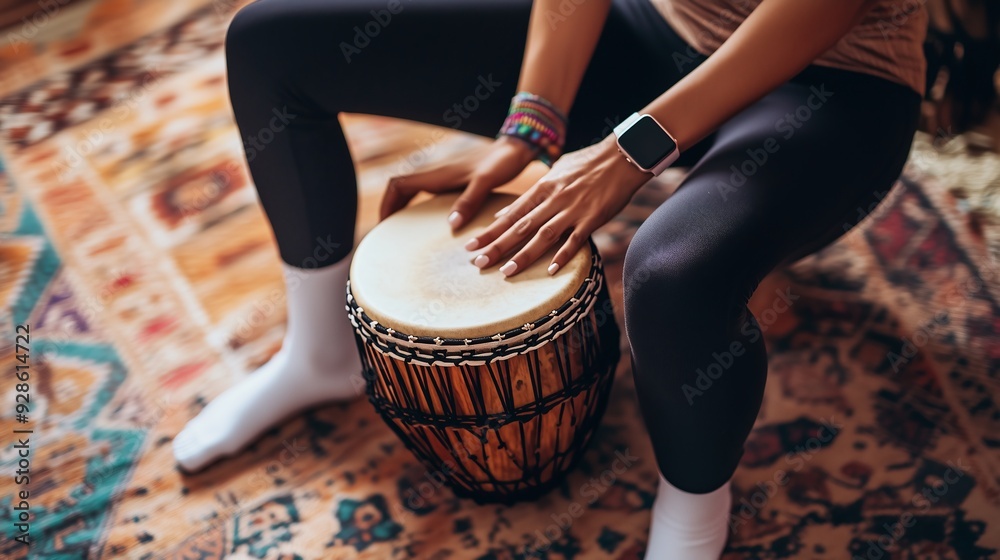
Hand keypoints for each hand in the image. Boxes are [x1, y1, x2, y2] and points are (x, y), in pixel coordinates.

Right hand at [380, 136, 536, 228]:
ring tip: (403, 233)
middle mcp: (437, 176)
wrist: (515, 149)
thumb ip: (469, 202)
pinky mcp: (455, 183)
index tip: (383, 224)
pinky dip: (420, 208)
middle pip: (401, 190)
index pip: (398, 185)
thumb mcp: (485, 182)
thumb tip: (451, 225)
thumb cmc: (501, 163)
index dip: (386, 203)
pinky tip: (431, 226)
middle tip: (389, 234)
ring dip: (403, 209)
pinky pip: (428, 196)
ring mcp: (445, 180)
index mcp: (438, 175)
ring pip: (413, 193)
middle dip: (391, 210)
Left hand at [464, 135, 649, 276]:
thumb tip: (505, 212)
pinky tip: (550, 270)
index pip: (510, 213)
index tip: (472, 245)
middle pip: (520, 226)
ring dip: (523, 255)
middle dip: (497, 246)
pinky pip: (576, 240)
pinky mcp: (593, 217)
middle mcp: (553, 199)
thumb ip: (531, 194)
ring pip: (543, 235)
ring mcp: (573, 209)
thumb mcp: (555, 172)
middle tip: (478, 263)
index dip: (490, 230)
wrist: (622, 156)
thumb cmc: (588, 163)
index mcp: (543, 187)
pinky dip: (563, 255)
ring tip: (505, 271)